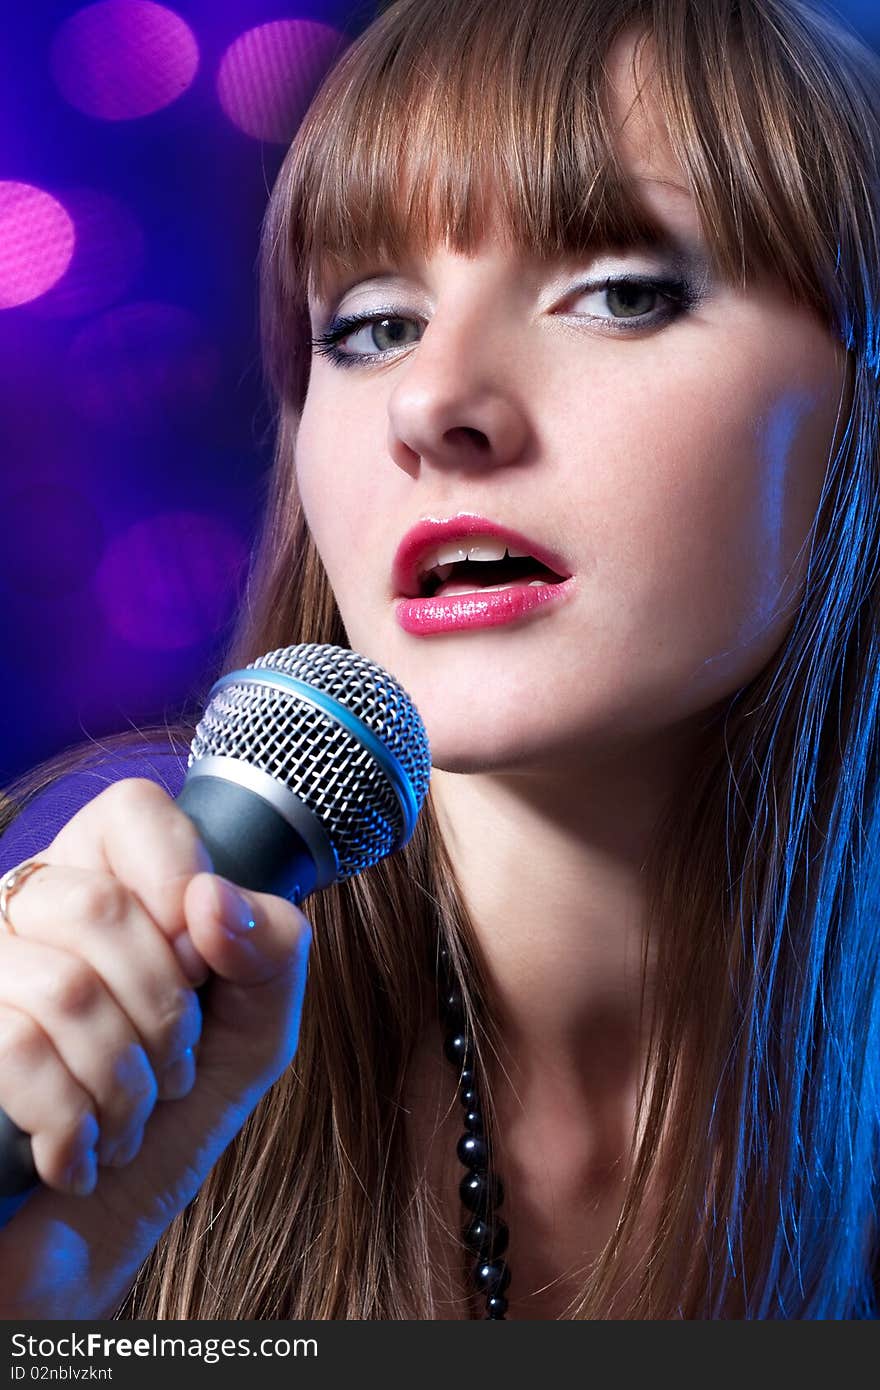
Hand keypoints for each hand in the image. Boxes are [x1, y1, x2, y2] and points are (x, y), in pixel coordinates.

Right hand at [0, 777, 310, 1317]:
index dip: (180, 878)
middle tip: (170, 1073)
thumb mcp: (251, 1036)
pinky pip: (18, 1050)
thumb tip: (213, 898)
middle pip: (103, 904)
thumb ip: (270, 954)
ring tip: (125, 1123)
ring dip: (122, 1083)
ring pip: (64, 987)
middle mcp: (22, 916)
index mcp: (98, 890)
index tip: (200, 963)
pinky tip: (75, 1155)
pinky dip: (73, 1125)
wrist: (87, 1251)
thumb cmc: (166, 1129)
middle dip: (165, 1014)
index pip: (131, 811)